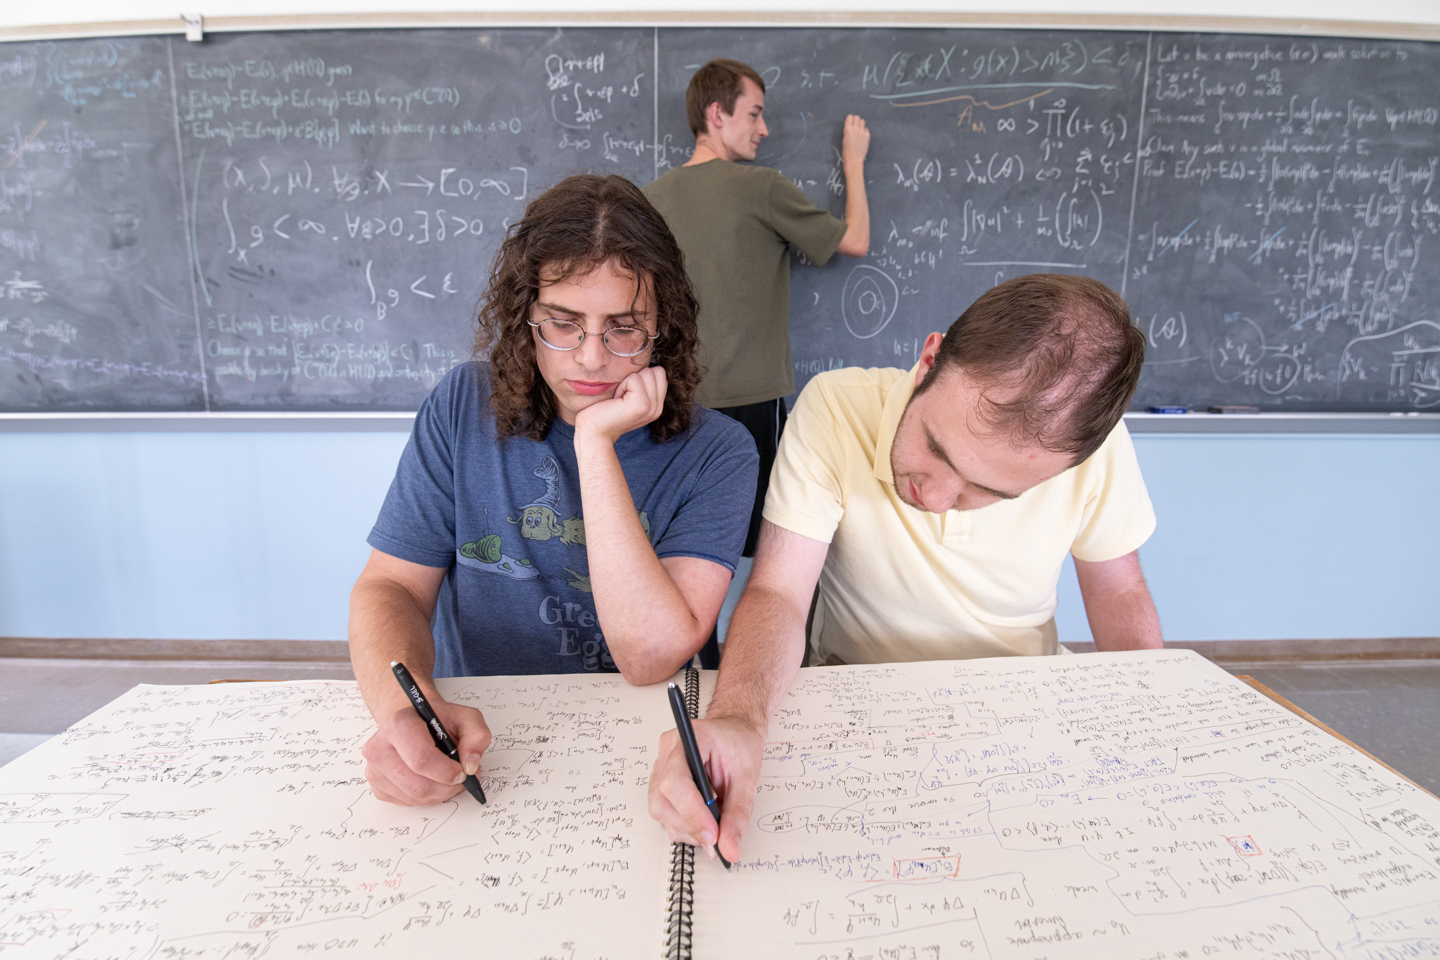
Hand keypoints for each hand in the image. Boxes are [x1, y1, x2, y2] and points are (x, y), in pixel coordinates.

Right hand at [361, 699, 491, 804]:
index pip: (421, 759)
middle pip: (417, 785)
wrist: (415, 723)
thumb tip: (471, 766)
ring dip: (439, 794)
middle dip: (446, 788)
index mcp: (399, 724)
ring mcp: (375, 769)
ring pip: (413, 797)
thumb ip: (477, 736)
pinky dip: (427, 797)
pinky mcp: (377, 785)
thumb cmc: (438, 721)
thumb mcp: (466, 718)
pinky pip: (407, 802)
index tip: (462, 772)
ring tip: (449, 778)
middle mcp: (379, 747)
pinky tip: (433, 780)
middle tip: (461, 779)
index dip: (447, 772)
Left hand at [574, 365, 667, 444]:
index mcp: (656, 406)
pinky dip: (622, 385)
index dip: (640, 377)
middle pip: (656, 371)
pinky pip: (635, 378)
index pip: (659, 373)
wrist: (592, 432)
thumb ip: (643, 385)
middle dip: (635, 377)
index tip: (626, 393)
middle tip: (621, 396)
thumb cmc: (604, 411)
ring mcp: (651, 408)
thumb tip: (645, 363)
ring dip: (627, 381)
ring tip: (618, 399)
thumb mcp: (628, 396)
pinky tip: (616, 400)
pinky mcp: (641, 406)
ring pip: (646, 372)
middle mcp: (657, 409)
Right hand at [648, 715, 764, 863]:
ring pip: (660, 811)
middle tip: (716, 837)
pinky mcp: (662, 784)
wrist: (733, 732)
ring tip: (714, 826)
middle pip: (661, 800)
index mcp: (688, 740)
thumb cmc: (739, 744)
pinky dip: (685, 826)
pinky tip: (704, 822)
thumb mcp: (747, 777)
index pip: (675, 781)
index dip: (692, 812)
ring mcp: (660, 768)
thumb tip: (730, 848)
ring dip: (687, 829)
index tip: (713, 834)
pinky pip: (664, 813)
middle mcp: (667, 753)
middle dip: (689, 825)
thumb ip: (738, 813)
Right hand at [841, 115, 869, 167]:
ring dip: (860, 124)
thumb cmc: (846, 150)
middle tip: (854, 125)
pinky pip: (866, 129)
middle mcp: (855, 129)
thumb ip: (847, 130)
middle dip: (855, 120)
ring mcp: (862, 132)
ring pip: (862, 121)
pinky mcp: (867, 136)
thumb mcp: (844, 138)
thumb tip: (849, 123)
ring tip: (858, 130)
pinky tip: (862, 136)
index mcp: (847, 129)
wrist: (854, 159)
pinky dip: (864, 131)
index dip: (850, 119)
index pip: (850, 116)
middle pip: (857, 117)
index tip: (850, 122)